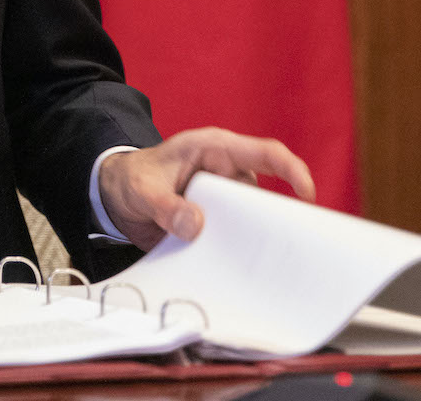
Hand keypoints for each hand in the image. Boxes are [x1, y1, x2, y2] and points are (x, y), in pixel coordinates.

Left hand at [97, 127, 314, 249]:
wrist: (114, 195)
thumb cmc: (132, 178)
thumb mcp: (142, 189)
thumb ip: (165, 206)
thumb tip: (196, 224)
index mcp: (214, 150)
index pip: (264, 153)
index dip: (291, 170)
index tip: (306, 195)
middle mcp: (226, 174)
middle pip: (264, 195)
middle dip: (274, 219)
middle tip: (276, 246)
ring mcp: (224, 200)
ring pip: (253, 220)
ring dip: (253, 240)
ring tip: (254, 263)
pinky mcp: (217, 223)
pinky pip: (236, 237)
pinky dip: (237, 253)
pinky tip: (237, 271)